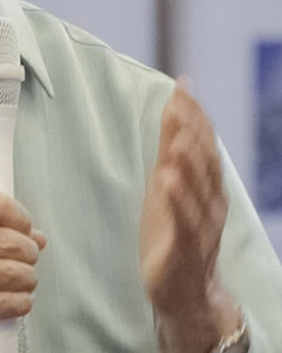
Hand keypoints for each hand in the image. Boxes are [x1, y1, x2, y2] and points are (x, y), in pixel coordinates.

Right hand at [0, 191, 45, 352]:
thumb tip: (32, 234)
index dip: (22, 217)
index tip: (26, 227)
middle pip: (12, 240)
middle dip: (29, 252)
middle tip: (27, 258)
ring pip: (14, 273)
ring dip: (27, 280)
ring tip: (22, 280)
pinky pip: (4, 303)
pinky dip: (18, 303)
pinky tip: (15, 300)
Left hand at [139, 79, 240, 350]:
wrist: (184, 291)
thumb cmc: (175, 233)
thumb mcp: (170, 188)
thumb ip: (173, 153)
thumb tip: (173, 112)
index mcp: (204, 187)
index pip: (202, 144)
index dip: (193, 115)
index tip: (182, 85)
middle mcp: (207, 203)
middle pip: (202, 160)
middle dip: (191, 128)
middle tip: (180, 98)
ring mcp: (197, 226)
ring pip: (195, 189)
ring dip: (187, 160)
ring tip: (176, 134)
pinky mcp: (182, 249)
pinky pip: (181, 222)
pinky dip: (176, 200)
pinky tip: (167, 180)